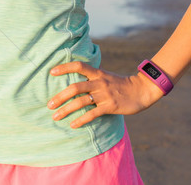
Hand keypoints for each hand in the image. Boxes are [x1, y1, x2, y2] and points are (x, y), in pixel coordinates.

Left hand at [47, 62, 163, 128]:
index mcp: (97, 73)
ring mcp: (104, 95)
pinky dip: (81, 120)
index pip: (79, 66)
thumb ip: (92, 77)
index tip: (51, 72)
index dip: (64, 67)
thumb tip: (75, 80)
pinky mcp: (110, 106)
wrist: (142, 90)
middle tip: (49, 105)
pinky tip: (73, 124)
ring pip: (81, 102)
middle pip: (75, 87)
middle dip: (60, 96)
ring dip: (66, 109)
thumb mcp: (106, 76)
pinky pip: (92, 114)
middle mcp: (99, 82)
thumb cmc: (121, 84)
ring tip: (55, 116)